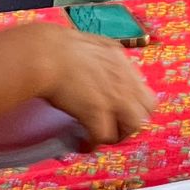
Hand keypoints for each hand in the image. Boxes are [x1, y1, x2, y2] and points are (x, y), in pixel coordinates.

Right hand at [39, 25, 156, 145]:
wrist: (45, 54)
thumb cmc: (54, 45)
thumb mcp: (86, 45)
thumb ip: (97, 57)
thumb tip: (90, 68)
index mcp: (119, 60)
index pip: (142, 89)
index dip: (132, 103)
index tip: (119, 110)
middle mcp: (123, 79)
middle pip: (145, 109)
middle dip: (131, 121)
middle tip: (114, 127)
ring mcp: (113, 97)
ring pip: (133, 125)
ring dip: (117, 133)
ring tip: (101, 137)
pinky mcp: (97, 112)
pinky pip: (103, 136)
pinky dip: (93, 143)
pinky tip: (83, 144)